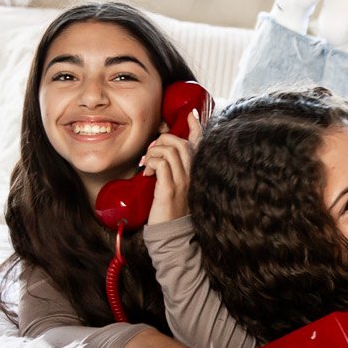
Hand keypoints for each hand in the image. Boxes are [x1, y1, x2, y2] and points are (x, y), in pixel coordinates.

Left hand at [141, 108, 202, 223]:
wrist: (172, 233)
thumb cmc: (172, 208)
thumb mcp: (177, 184)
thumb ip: (173, 168)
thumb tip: (160, 151)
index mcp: (196, 170)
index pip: (200, 143)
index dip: (196, 125)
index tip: (190, 114)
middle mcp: (193, 173)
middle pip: (180, 141)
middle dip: (162, 141)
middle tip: (152, 154)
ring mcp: (183, 180)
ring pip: (170, 149)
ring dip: (153, 153)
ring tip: (148, 165)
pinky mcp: (170, 188)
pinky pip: (161, 163)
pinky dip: (151, 163)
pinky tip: (147, 173)